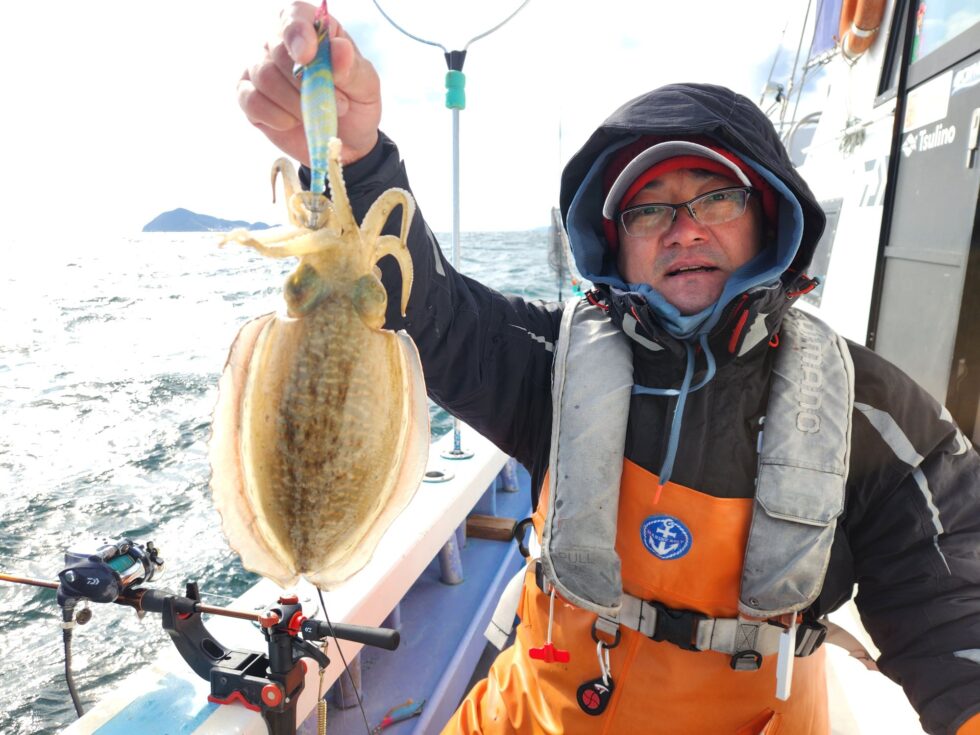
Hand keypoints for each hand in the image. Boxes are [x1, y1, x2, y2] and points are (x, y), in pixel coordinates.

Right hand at [238, 2, 380, 164]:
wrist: (347, 143)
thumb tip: (340, 48)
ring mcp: (261, 69)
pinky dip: (278, 117)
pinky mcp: (249, 97)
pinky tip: (294, 122)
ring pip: (265, 77)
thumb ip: (352, 67)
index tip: (308, 57)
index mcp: (312, 30)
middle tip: (338, 104)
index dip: (298, 33)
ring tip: (319, 116)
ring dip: (295, 103)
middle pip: (277, 50)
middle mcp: (280, 43)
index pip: (295, 16)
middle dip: (306, 83)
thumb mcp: (366, 87)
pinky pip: (252, 102)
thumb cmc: (356, 105)